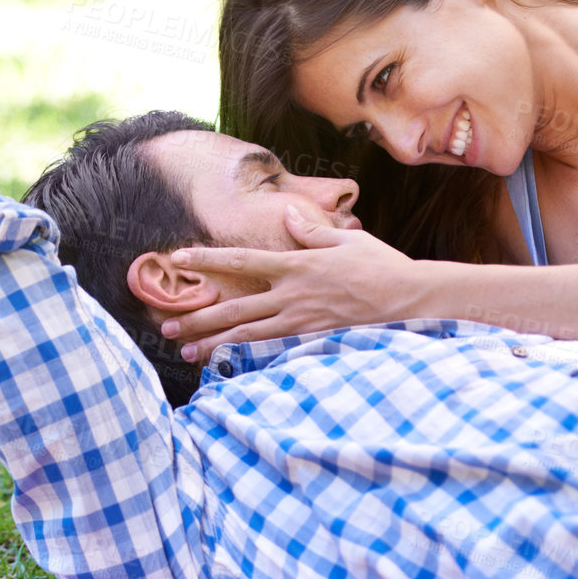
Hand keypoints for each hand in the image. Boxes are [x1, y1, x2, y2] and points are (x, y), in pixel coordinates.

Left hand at [161, 204, 416, 361]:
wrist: (410, 300)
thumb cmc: (382, 267)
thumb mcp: (345, 240)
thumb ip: (311, 230)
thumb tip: (286, 212)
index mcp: (296, 264)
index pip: (242, 260)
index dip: (207, 259)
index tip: (179, 257)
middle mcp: (292, 295)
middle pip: (234, 307)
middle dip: (198, 318)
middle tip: (167, 327)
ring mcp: (302, 321)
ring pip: (248, 335)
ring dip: (214, 344)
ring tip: (186, 353)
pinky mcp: (312, 341)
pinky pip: (272, 352)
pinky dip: (247, 359)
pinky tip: (227, 367)